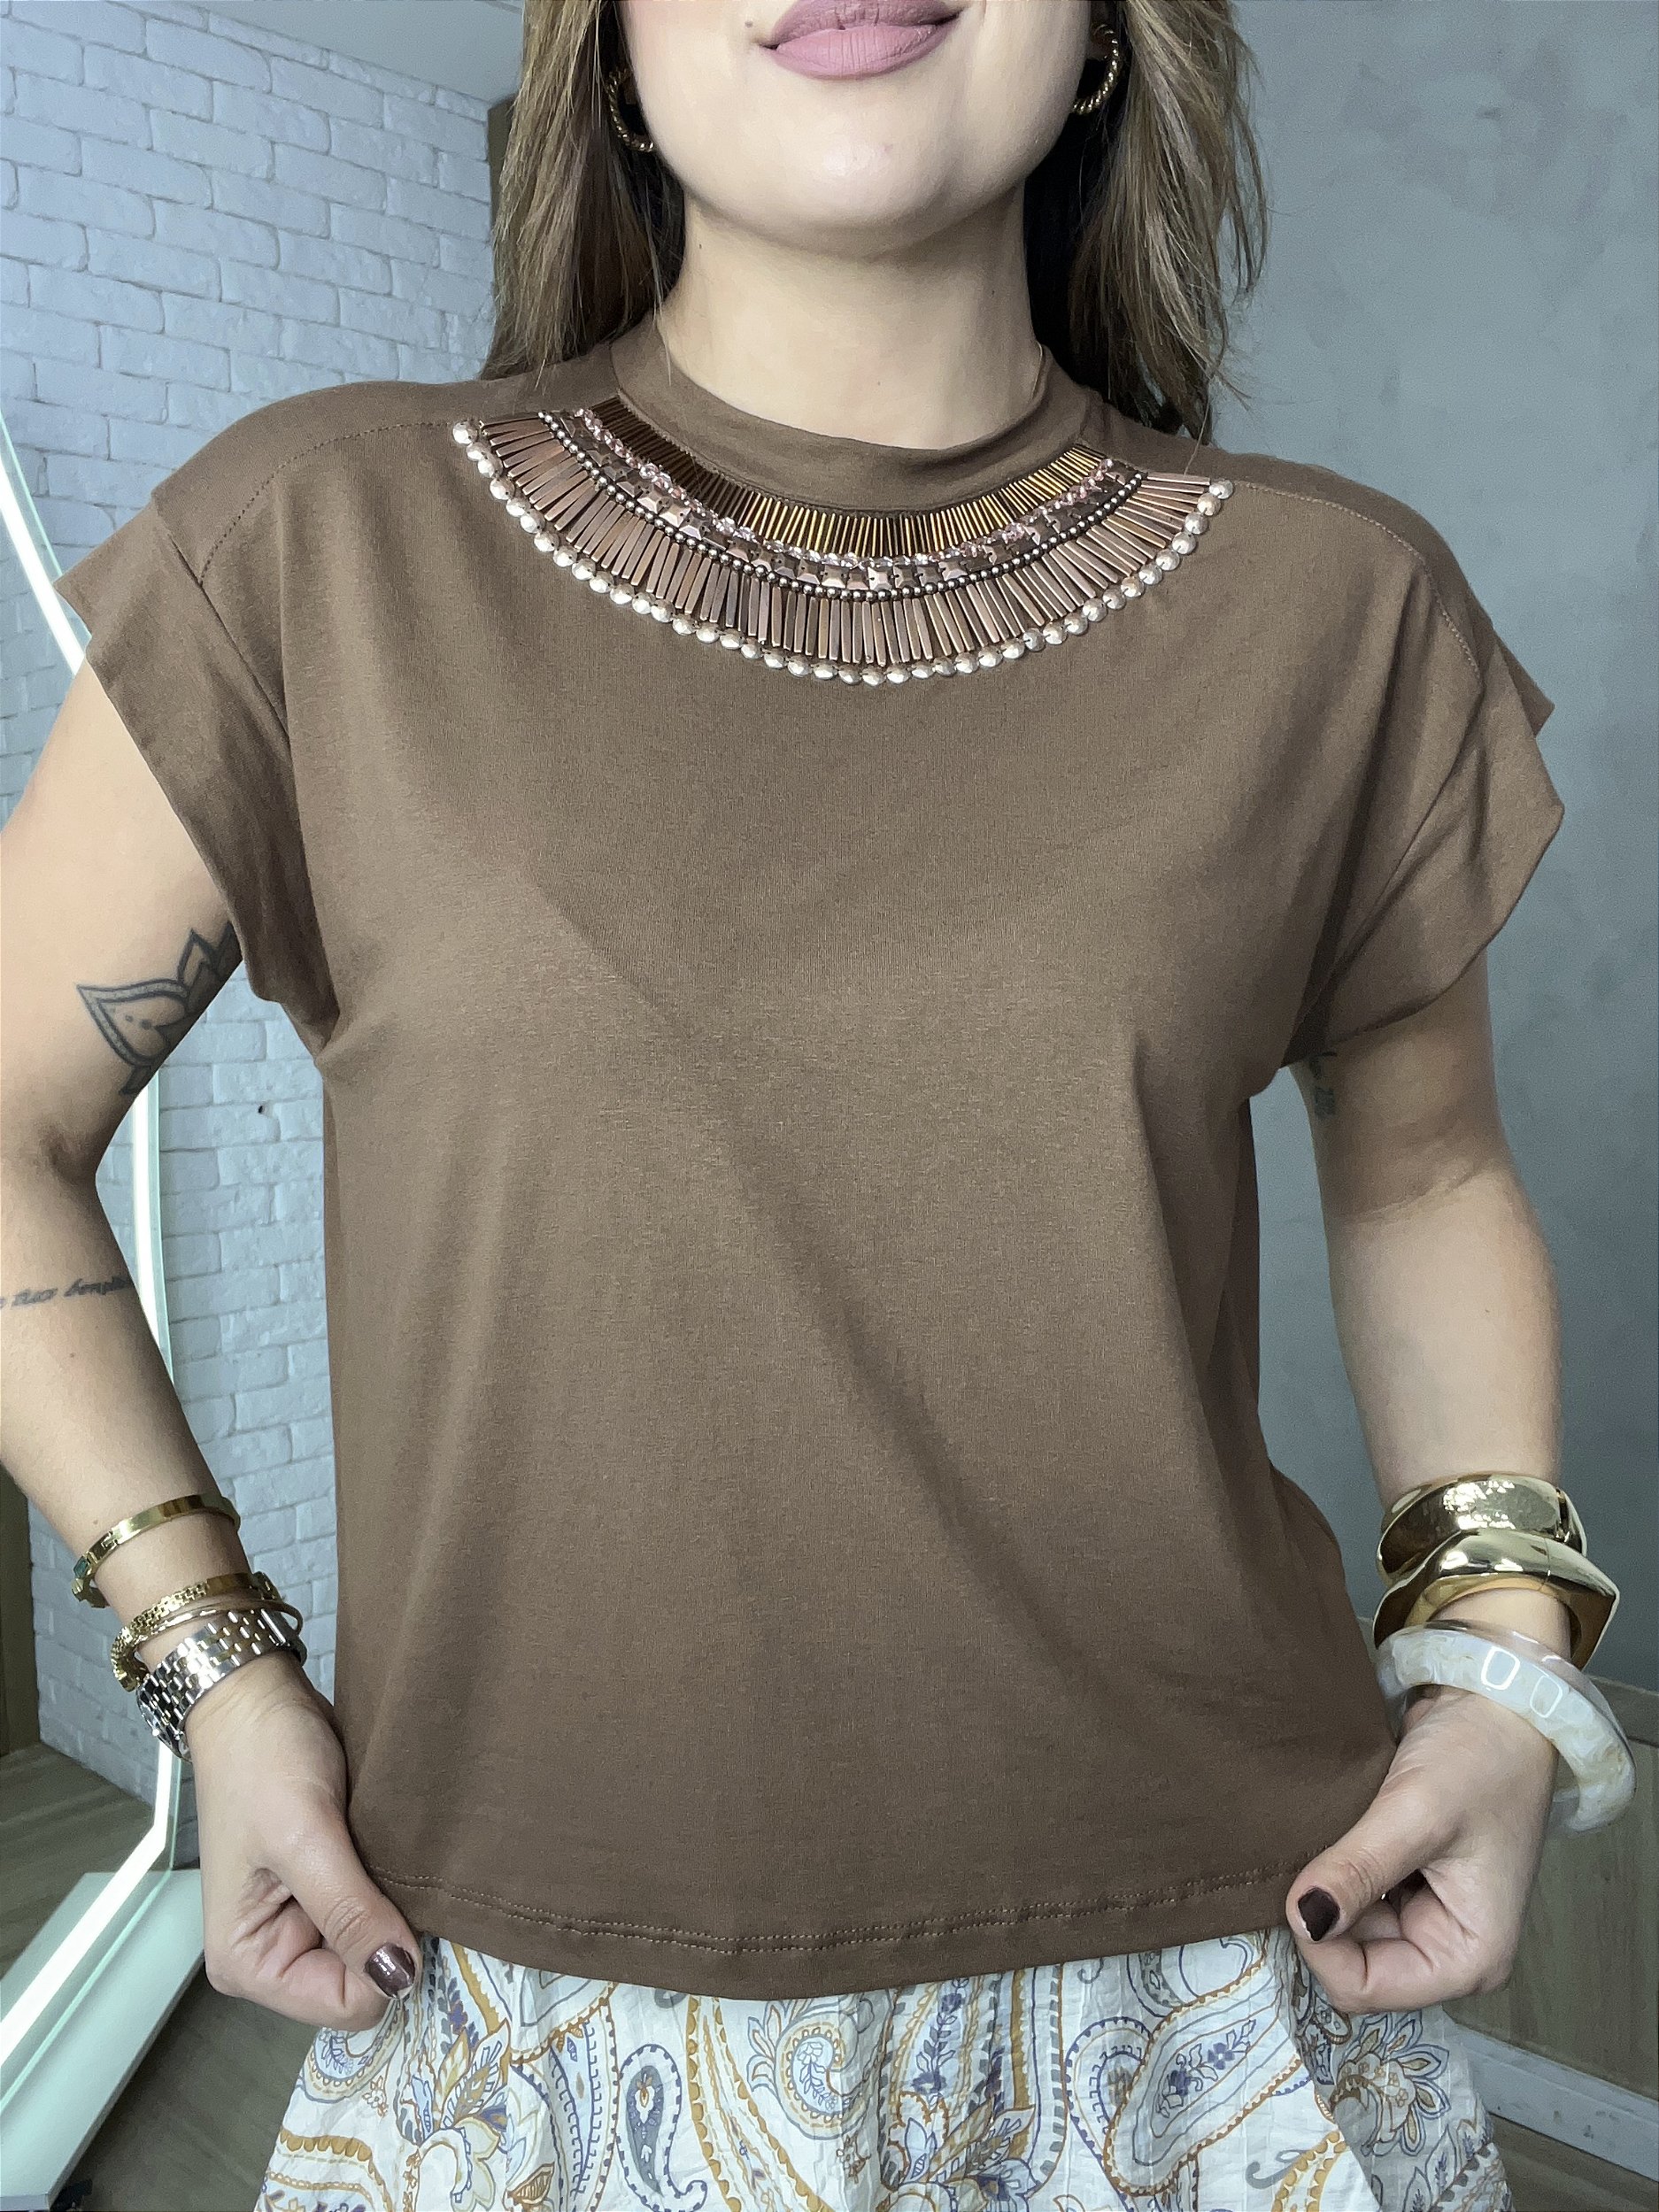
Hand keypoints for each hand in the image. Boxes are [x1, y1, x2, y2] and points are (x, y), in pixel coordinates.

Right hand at [184, 1651, 425, 2028]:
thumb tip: (400, 1976)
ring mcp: (303, 1924)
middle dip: (390, 1932)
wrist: (258, 1697)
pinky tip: (394, 1849)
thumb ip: (349, 1911)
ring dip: (395, 1905)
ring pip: (378, 1945)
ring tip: (393, 1853)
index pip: (347, 2005)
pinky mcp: (329, 1890)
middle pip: (365, 1981)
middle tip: (397, 1869)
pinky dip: (394, 1884)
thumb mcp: (305, 1836)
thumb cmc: (265, 1760)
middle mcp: (275, 1956)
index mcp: (250, 1964)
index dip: (385, 1962)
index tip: (401, 1901)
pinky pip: (378, 1911)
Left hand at [1283, 1679, 1556, 2011]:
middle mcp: (1447, 1948)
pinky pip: (1352, 1896)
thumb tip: (1301, 1920)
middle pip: (1350, 1961)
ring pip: (1344, 1928)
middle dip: (1322, 1914)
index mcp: (1468, 1956)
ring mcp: (1427, 1916)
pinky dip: (1334, 1870)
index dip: (1320, 1944)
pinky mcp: (1408, 1883)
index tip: (1299, 1882)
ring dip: (1325, 1889)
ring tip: (1318, 1838)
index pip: (1364, 1987)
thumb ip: (1358, 1869)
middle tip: (1305, 1851)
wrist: (1497, 1698)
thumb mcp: (1416, 1812)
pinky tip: (1328, 1835)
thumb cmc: (1478, 1757)